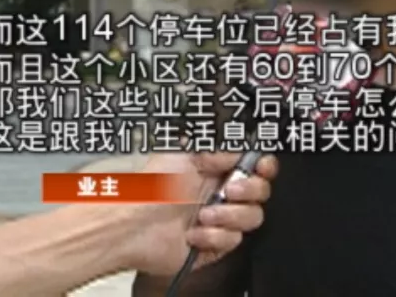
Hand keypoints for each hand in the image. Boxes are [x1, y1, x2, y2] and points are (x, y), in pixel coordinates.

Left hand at [122, 152, 277, 277]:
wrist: (132, 226)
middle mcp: (220, 194)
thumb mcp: (184, 154)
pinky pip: (234, 241)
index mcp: (215, 169)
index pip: (254, 165)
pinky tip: (193, 234)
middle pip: (261, 192)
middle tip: (229, 190)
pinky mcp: (214, 245)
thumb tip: (243, 150)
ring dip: (229, 216)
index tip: (261, 166)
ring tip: (203, 215)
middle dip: (250, 190)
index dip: (264, 166)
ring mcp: (219, 220)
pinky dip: (213, 236)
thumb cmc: (150, 187)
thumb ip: (219, 149)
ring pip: (252, 217)